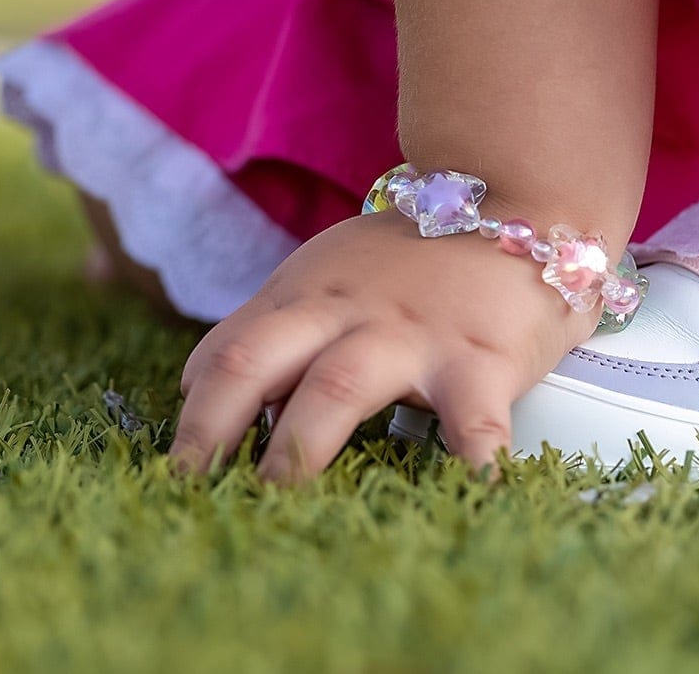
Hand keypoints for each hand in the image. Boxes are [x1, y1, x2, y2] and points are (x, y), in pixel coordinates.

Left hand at [170, 212, 592, 480]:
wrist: (519, 193)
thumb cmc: (422, 254)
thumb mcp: (337, 271)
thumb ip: (285, 325)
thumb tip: (211, 392)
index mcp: (307, 295)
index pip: (225, 352)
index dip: (192, 413)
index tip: (178, 472)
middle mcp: (346, 312)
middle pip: (255, 361)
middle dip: (210, 430)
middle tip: (189, 494)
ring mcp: (412, 335)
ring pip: (336, 389)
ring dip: (297, 452)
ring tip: (274, 506)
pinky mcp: (480, 359)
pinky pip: (471, 426)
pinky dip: (466, 471)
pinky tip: (461, 506)